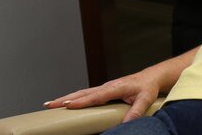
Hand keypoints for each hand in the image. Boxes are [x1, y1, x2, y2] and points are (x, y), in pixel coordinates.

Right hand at [44, 69, 161, 122]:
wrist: (151, 77)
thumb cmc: (148, 87)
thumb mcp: (146, 99)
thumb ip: (137, 111)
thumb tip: (126, 123)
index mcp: (116, 87)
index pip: (97, 96)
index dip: (82, 101)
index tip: (68, 105)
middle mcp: (108, 86)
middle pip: (83, 92)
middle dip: (66, 98)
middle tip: (50, 105)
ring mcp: (105, 87)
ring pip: (82, 92)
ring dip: (66, 98)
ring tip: (51, 104)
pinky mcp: (104, 90)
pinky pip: (86, 94)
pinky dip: (74, 97)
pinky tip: (65, 103)